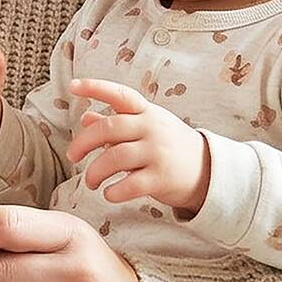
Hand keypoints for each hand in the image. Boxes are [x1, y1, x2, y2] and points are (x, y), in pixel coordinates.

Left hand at [65, 78, 209, 214]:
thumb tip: (85, 118)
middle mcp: (152, 128)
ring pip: (116, 157)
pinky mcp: (163, 178)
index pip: (119, 94)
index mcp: (145, 112)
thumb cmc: (167, 146)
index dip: (96, 88)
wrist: (209, 171)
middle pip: (109, 128)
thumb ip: (115, 123)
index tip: (72, 87)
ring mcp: (158, 152)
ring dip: (95, 172)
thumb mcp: (145, 128)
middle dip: (83, 142)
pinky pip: (131, 184)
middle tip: (72, 156)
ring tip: (90, 182)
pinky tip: (108, 194)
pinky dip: (114, 191)